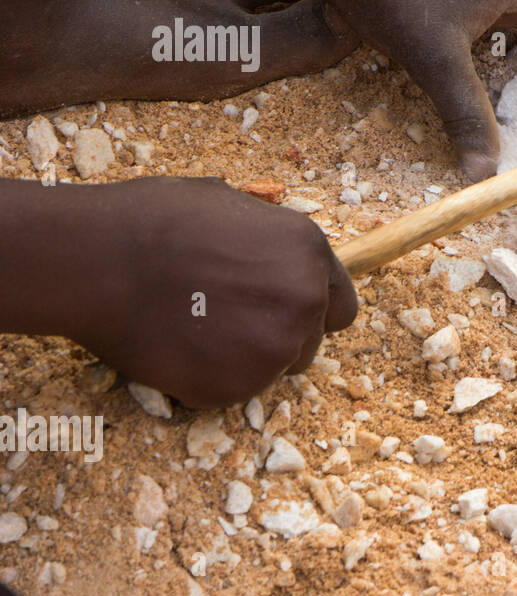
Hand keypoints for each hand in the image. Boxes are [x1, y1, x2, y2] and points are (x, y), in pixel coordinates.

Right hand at [68, 177, 355, 407]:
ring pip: (277, 368)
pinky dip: (213, 378)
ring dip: (249, 357)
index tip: (285, 313)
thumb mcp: (229, 206)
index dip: (313, 310)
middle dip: (280, 334)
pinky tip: (180, 347)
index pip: (341, 305)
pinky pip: (237, 390)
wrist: (96, 262)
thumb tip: (272, 255)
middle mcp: (306, 301)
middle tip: (230, 321)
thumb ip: (268, 242)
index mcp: (310, 252)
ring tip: (199, 329)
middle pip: (312, 340)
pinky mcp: (238, 386)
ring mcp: (275, 348)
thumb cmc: (152, 222)